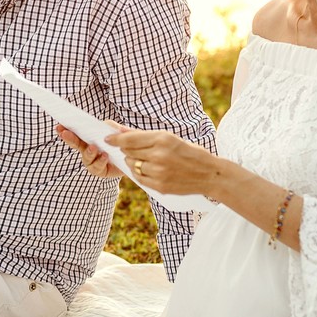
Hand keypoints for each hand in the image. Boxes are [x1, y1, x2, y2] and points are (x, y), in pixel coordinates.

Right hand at [57, 123, 123, 178]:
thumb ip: (112, 127)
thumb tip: (104, 126)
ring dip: (89, 152)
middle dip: (69, 138)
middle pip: (76, 144)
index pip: (75, 133)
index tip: (59, 126)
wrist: (134, 158)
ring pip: (86, 157)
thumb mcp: (119, 131)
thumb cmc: (122, 143)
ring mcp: (93, 162)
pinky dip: (100, 161)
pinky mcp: (101, 171)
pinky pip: (97, 167)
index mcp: (89, 138)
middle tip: (65, 133)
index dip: (66, 130)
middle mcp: (88, 150)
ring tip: (94, 147)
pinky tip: (105, 156)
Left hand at [106, 127, 221, 196]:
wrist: (209, 174)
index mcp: (163, 139)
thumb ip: (144, 136)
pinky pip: (139, 178)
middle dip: (126, 150)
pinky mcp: (160, 185)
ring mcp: (159, 172)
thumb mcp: (170, 138)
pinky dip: (139, 173)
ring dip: (133, 162)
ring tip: (145, 160)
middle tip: (131, 149)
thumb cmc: (190, 153)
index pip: (130, 139)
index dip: (116, 138)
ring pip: (132, 165)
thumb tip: (120, 130)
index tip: (107, 137)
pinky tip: (147, 170)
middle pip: (129, 152)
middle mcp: (159, 155)